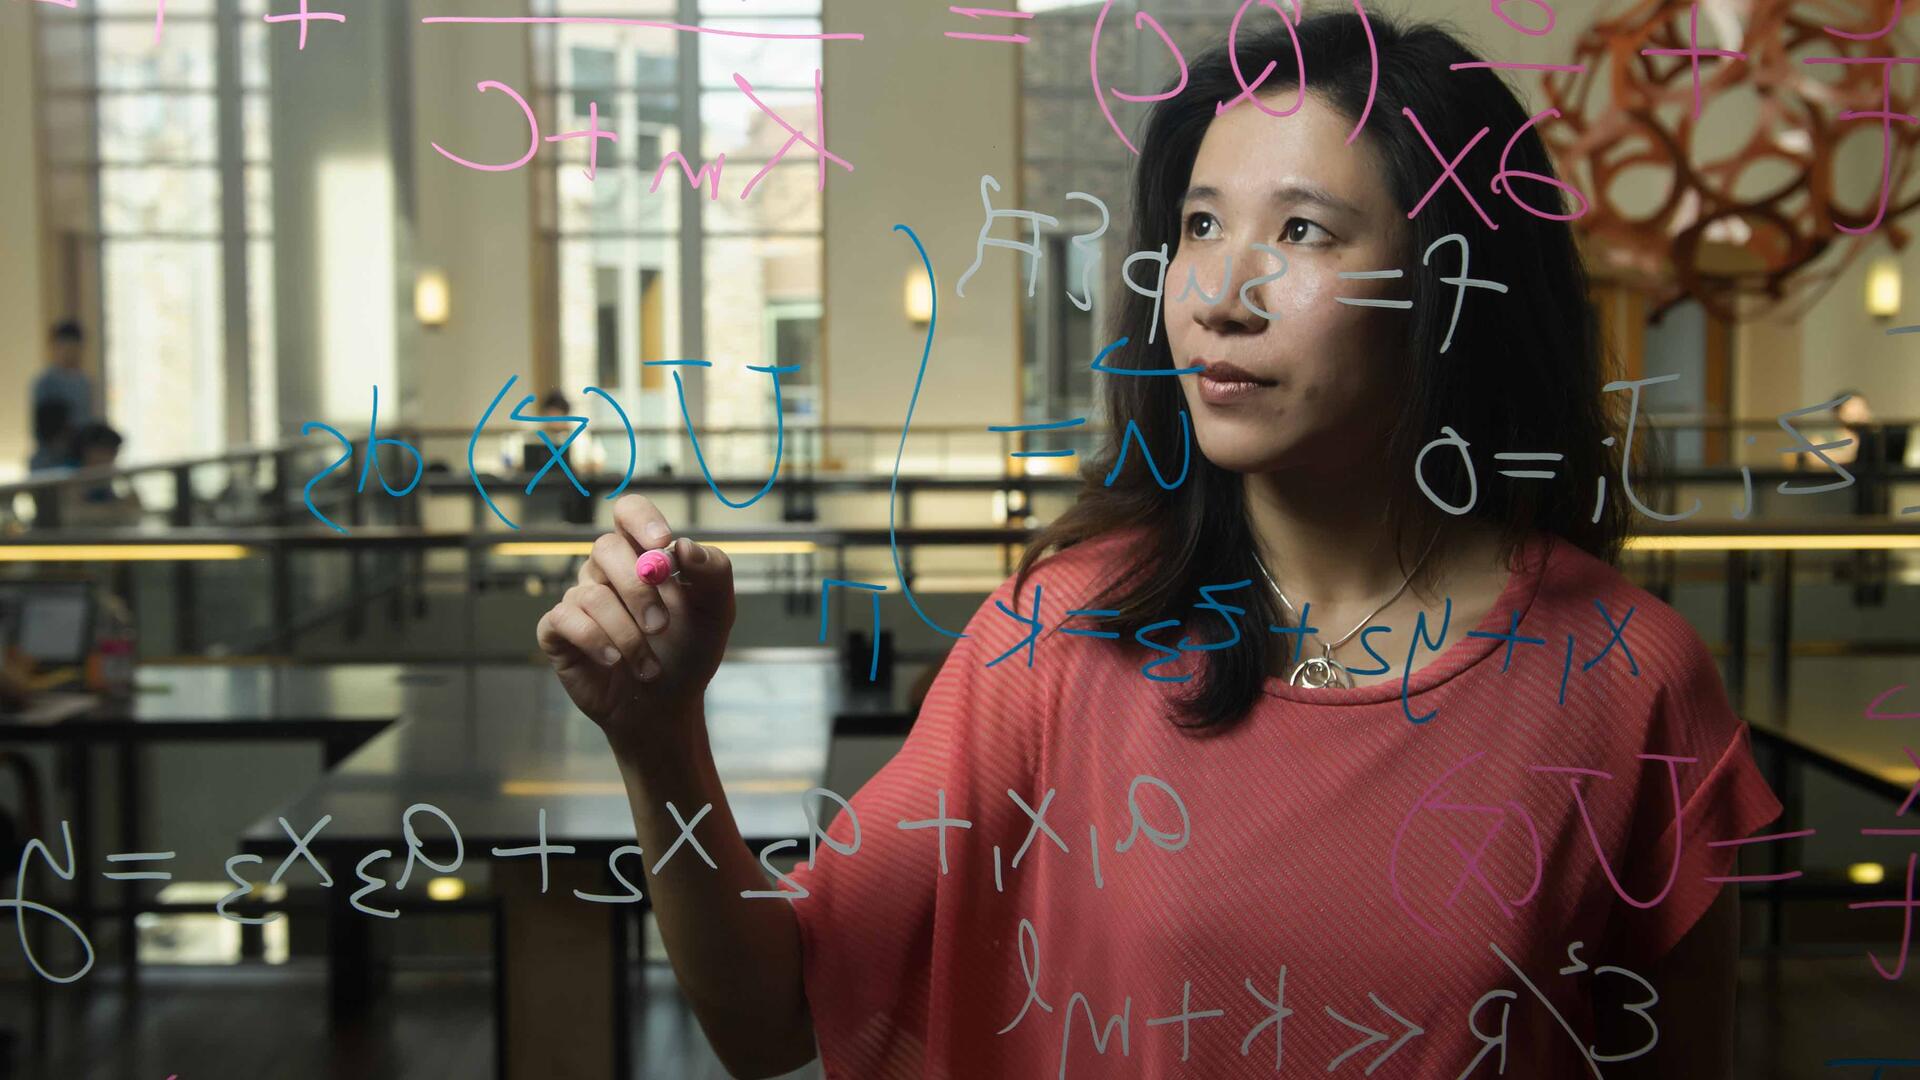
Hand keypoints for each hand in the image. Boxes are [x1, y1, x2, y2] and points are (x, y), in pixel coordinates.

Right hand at [535, 495, 735, 748]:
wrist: (667, 704)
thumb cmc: (690, 650)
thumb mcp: (717, 612)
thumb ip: (714, 572)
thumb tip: (685, 545)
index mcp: (643, 554)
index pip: (629, 511)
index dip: (640, 519)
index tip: (662, 542)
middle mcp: (607, 569)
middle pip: (606, 548)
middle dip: (638, 590)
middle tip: (661, 626)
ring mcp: (580, 598)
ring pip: (591, 594)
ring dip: (627, 634)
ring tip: (650, 666)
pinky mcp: (558, 629)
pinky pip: (564, 619)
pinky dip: (595, 641)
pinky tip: (615, 661)